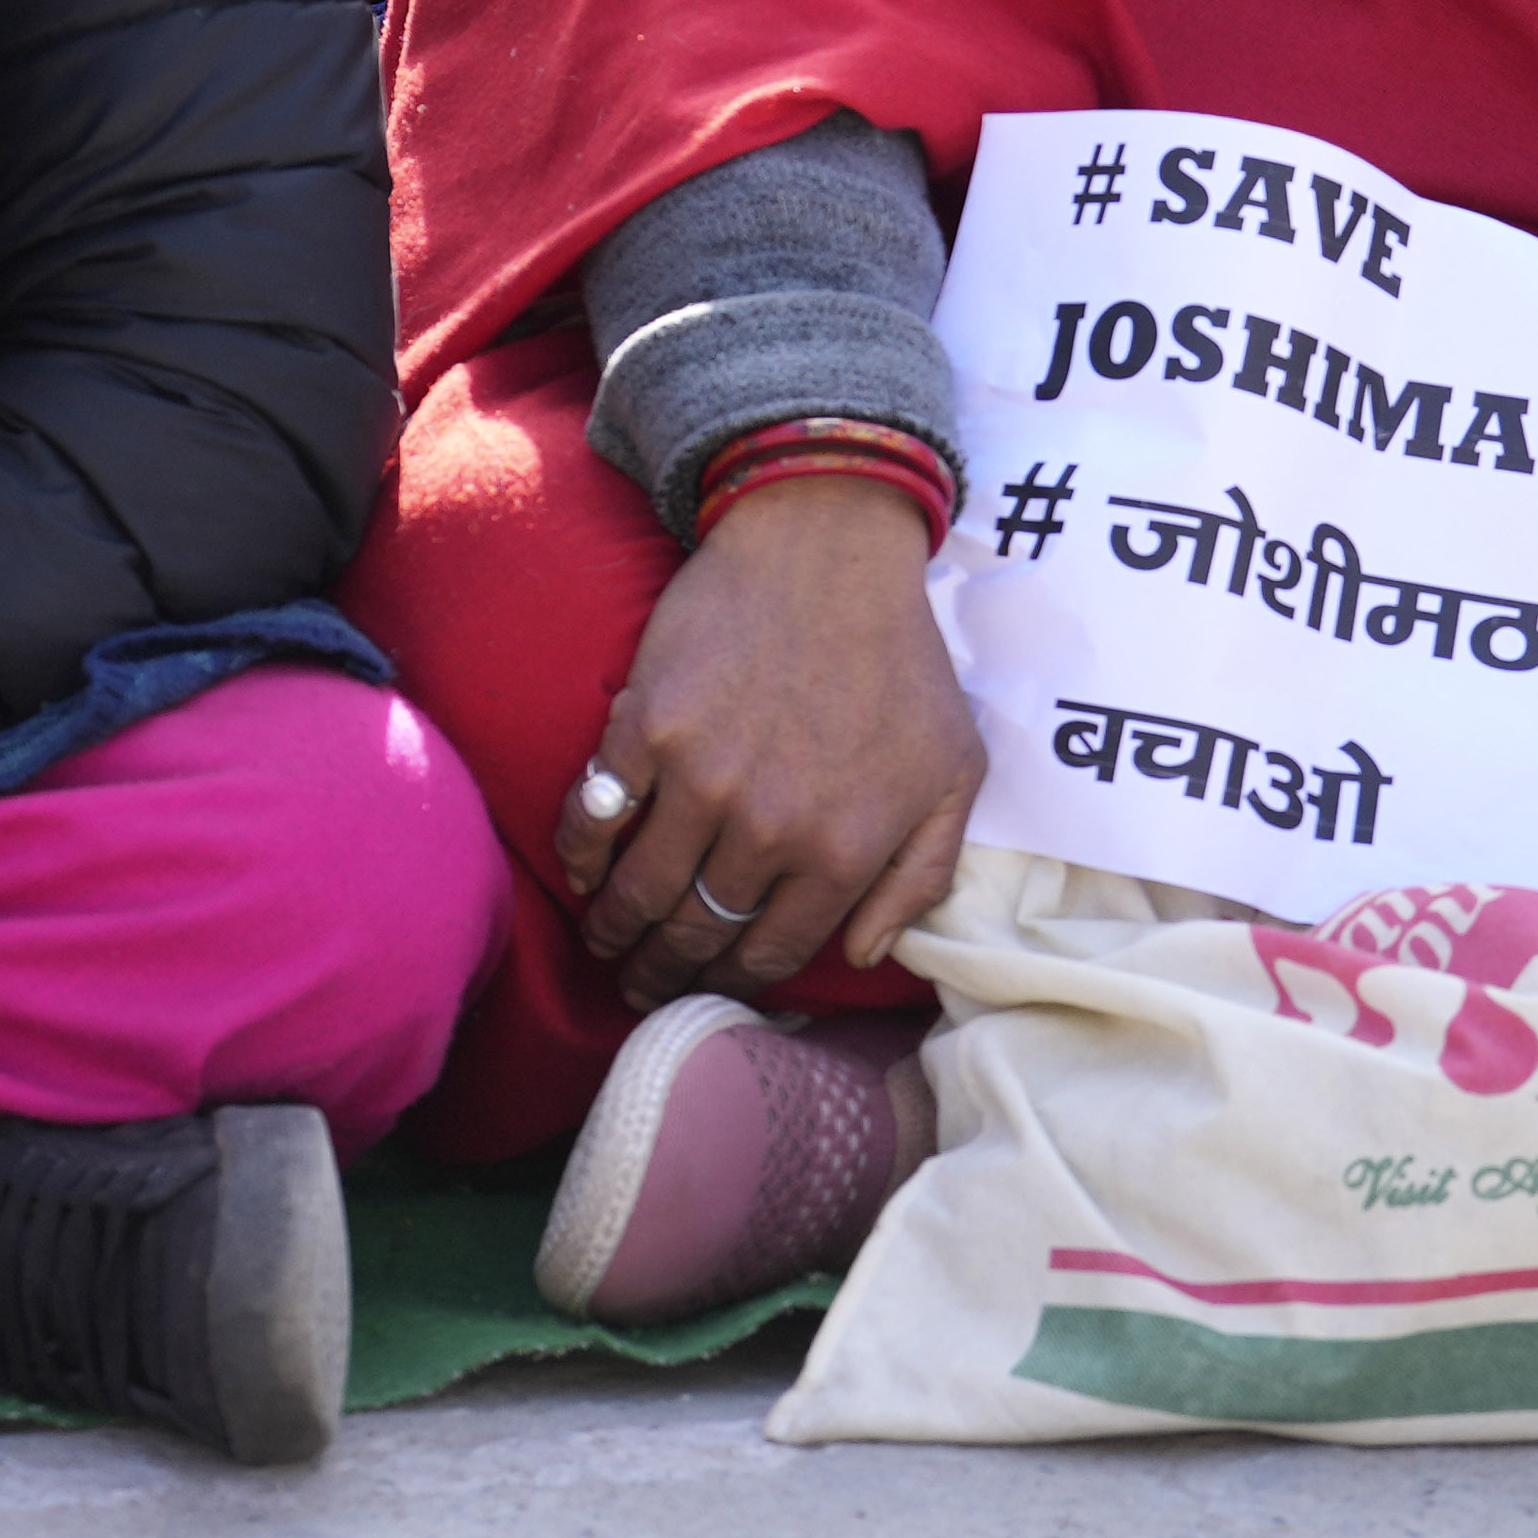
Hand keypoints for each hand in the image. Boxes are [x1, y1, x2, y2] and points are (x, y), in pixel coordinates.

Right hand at [562, 466, 981, 998]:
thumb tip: (864, 954)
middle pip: (697, 934)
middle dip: (664, 973)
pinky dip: (582, 857)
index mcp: (843, 851)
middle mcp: (769, 829)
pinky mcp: (646, 728)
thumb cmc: (900, 660)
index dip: (733, 985)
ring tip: (607, 943)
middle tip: (641, 987)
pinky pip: (596, 818)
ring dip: (615, 931)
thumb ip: (921, 875)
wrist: (830, 546)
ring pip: (640, 892)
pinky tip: (584, 875)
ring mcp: (702, 779)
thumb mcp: (955, 772)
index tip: (709, 992)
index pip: (769, 955)